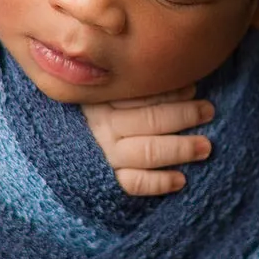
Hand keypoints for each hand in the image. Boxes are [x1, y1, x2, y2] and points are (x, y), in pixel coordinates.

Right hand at [81, 84, 213, 195]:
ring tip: (205, 147)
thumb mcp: (96, 92)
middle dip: (184, 115)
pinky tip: (181, 180)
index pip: (141, 94)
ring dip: (180, 149)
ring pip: (147, 151)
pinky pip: (134, 183)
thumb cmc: (84, 116)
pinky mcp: (103, 180)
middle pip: (149, 120)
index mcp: (99, 99)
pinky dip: (158, 183)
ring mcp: (102, 155)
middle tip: (208, 111)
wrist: (50, 153)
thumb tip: (172, 74)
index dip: (171, 91)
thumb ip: (123, 85)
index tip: (192, 88)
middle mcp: (100, 126)